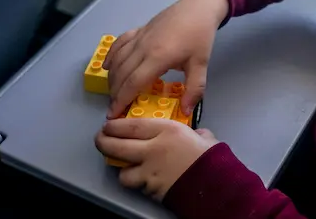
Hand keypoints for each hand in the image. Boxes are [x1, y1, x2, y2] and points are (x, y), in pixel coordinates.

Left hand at [95, 118, 218, 200]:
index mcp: (167, 131)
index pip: (131, 125)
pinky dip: (139, 183)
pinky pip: (138, 186)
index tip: (108, 124)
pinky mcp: (151, 190)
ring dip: (122, 169)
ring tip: (126, 166)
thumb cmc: (212, 157)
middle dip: (103, 142)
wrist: (215, 184)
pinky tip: (144, 180)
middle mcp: (153, 149)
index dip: (115, 125)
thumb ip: (195, 133)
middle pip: (117, 146)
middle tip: (100, 140)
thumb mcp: (204, 137)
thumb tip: (197, 134)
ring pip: (123, 172)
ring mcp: (149, 172)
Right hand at [104, 0, 229, 116]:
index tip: (113, 115)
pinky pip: (119, 43)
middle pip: (121, 74)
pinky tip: (107, 66)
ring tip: (113, 93)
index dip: (121, 100)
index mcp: (158, 58)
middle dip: (114, 93)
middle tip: (114, 108)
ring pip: (118, 60)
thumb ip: (194, 89)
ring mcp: (139, 37)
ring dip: (112, 78)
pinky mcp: (139, 29)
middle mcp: (143, 47)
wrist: (198, 7)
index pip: (133, 83)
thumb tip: (186, 112)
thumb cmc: (200, 36)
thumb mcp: (201, 64)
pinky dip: (111, 56)